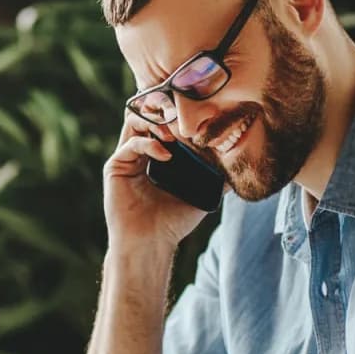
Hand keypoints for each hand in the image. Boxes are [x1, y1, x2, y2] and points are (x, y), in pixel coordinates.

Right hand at [102, 114, 210, 252]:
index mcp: (156, 156)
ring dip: (155, 122)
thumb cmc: (172, 223)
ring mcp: (125, 158)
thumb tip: (239, 167)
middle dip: (164, 109)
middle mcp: (138, 153)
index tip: (197, 118)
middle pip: (146, 114)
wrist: (150, 244)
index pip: (163, 122)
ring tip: (173, 134)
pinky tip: (166, 155)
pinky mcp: (115, 166)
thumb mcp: (200, 195)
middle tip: (182, 116)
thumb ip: (216, 178)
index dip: (177, 115)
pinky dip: (150, 144)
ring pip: (134, 121)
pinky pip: (131, 144)